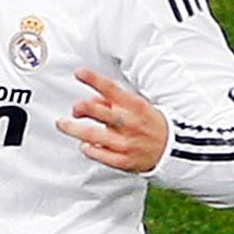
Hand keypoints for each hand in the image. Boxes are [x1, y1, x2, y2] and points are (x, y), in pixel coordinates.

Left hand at [55, 66, 170, 173]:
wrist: (171, 149)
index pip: (112, 89)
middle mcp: (130, 124)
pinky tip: (85, 144)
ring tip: (62, 124)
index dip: (94, 80)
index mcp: (135, 106)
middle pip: (103, 114)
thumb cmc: (148, 123)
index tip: (79, 73)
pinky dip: (89, 148)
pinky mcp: (123, 161)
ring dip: (75, 129)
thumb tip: (90, 101)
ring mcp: (126, 144)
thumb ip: (112, 101)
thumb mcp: (135, 106)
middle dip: (85, 109)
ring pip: (95, 136)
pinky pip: (100, 155)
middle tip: (74, 108)